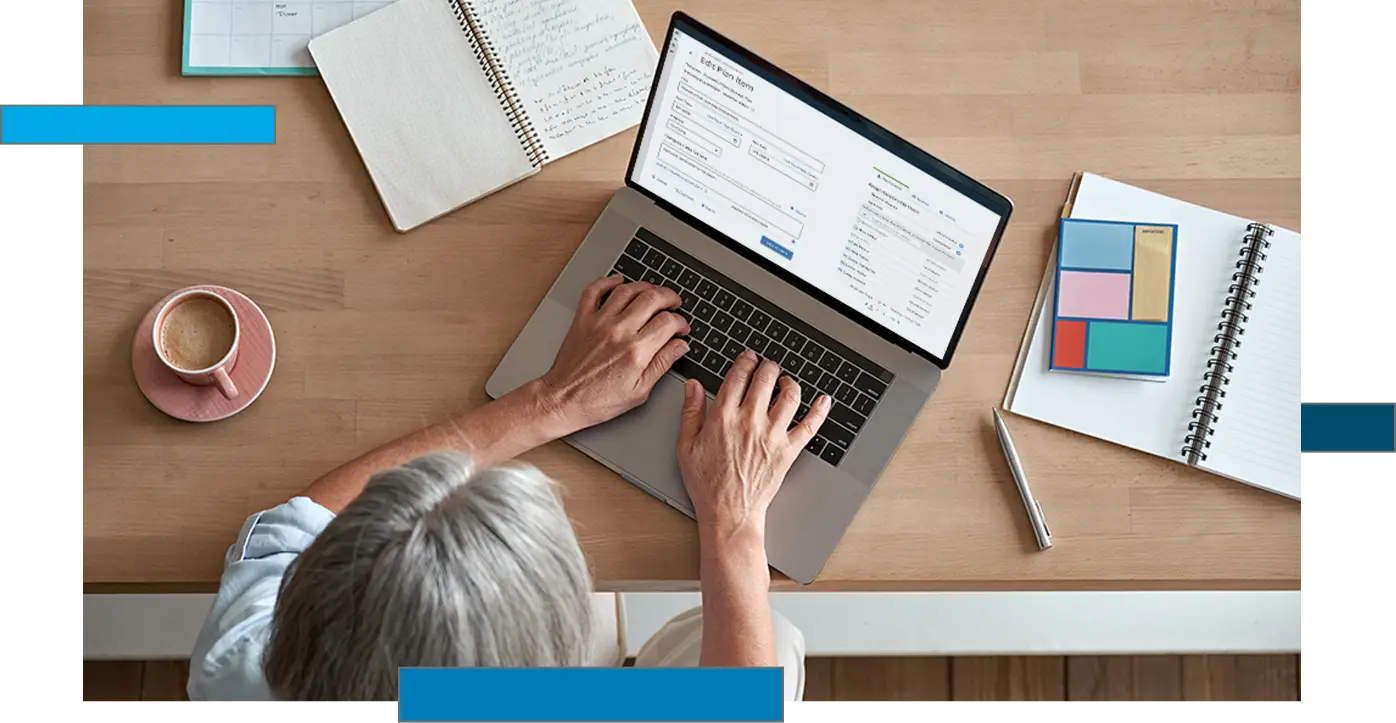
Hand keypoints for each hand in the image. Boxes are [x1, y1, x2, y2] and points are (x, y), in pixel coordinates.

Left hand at [535, 275, 690, 433]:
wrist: (563, 399)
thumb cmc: (598, 400)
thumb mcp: (639, 391)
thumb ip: (662, 364)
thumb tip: (680, 347)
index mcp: (636, 351)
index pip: (668, 322)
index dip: (680, 322)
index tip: (682, 328)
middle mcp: (619, 331)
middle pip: (652, 298)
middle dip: (669, 297)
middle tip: (674, 303)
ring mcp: (599, 322)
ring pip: (628, 289)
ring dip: (645, 286)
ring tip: (654, 293)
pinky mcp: (583, 319)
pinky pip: (595, 290)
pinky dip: (609, 281)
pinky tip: (619, 282)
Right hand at [677, 350, 831, 545]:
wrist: (729, 513)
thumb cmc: (707, 484)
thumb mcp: (686, 446)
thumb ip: (690, 412)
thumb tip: (693, 387)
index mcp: (724, 417)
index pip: (738, 376)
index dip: (745, 361)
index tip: (747, 358)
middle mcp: (750, 421)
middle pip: (766, 379)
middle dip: (767, 366)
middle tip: (767, 366)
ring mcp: (772, 435)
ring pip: (790, 396)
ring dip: (789, 382)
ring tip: (786, 381)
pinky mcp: (788, 451)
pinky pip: (810, 426)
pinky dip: (820, 411)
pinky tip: (824, 400)